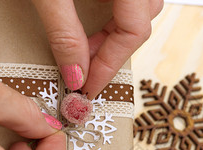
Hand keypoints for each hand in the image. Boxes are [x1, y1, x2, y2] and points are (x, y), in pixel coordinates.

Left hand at [32, 0, 162, 97]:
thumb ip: (64, 32)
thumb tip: (75, 75)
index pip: (134, 31)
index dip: (109, 65)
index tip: (86, 88)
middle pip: (139, 24)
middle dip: (110, 54)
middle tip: (83, 72)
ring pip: (137, 13)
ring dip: (113, 36)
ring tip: (85, 50)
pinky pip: (126, 2)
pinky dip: (111, 18)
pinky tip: (90, 27)